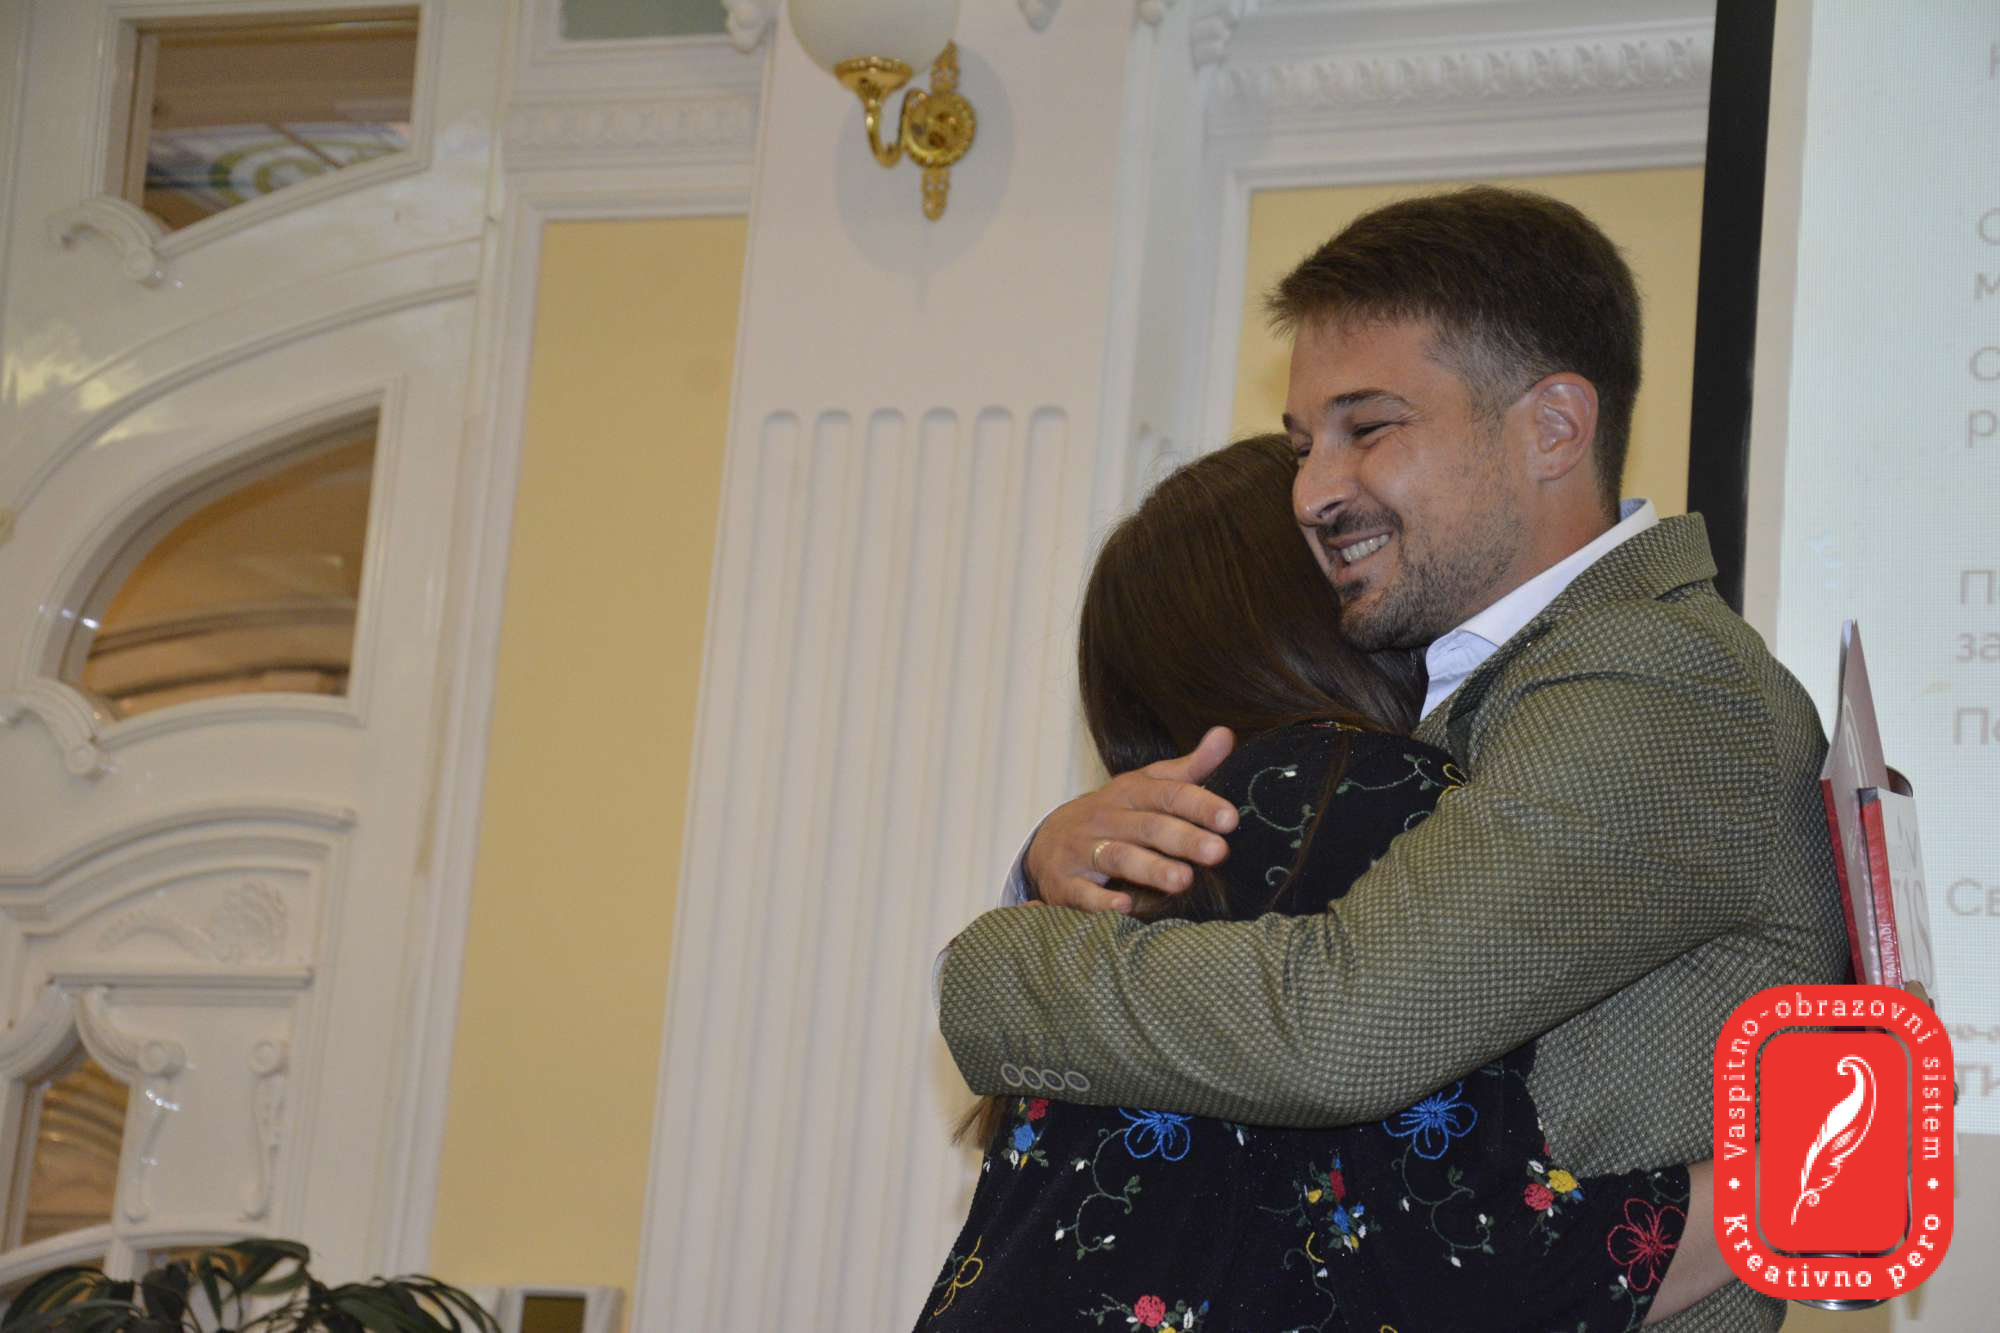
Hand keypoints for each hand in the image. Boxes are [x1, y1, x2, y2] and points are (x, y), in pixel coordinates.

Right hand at [1025, 727, 1239, 912]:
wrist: (1048, 841)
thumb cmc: (1113, 814)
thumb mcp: (1146, 786)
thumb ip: (1189, 768)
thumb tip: (1226, 735)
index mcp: (1130, 793)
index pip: (1168, 794)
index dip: (1199, 805)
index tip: (1230, 818)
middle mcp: (1106, 818)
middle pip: (1148, 826)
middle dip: (1184, 839)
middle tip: (1218, 852)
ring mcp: (1083, 849)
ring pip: (1119, 857)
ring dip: (1151, 869)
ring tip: (1182, 881)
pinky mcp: (1065, 882)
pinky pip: (1083, 891)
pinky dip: (1101, 900)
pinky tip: (1124, 906)